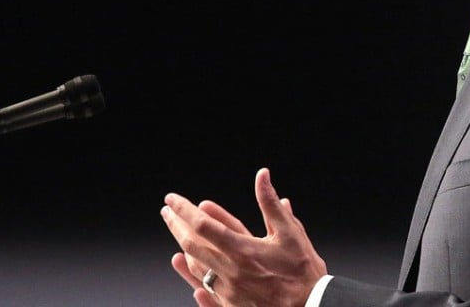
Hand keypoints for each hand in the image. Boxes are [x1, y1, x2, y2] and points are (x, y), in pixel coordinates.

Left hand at [160, 167, 327, 306]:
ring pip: (195, 265)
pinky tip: (184, 264)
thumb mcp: (290, 232)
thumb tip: (262, 176)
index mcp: (243, 250)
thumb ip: (270, 204)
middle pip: (192, 244)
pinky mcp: (230, 305)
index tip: (173, 199)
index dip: (184, 210)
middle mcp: (230, 271)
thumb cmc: (302, 272)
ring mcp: (227, 291)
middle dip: (176, 224)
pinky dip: (190, 273)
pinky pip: (203, 287)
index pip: (203, 225)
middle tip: (167, 211)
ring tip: (176, 232)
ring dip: (182, 245)